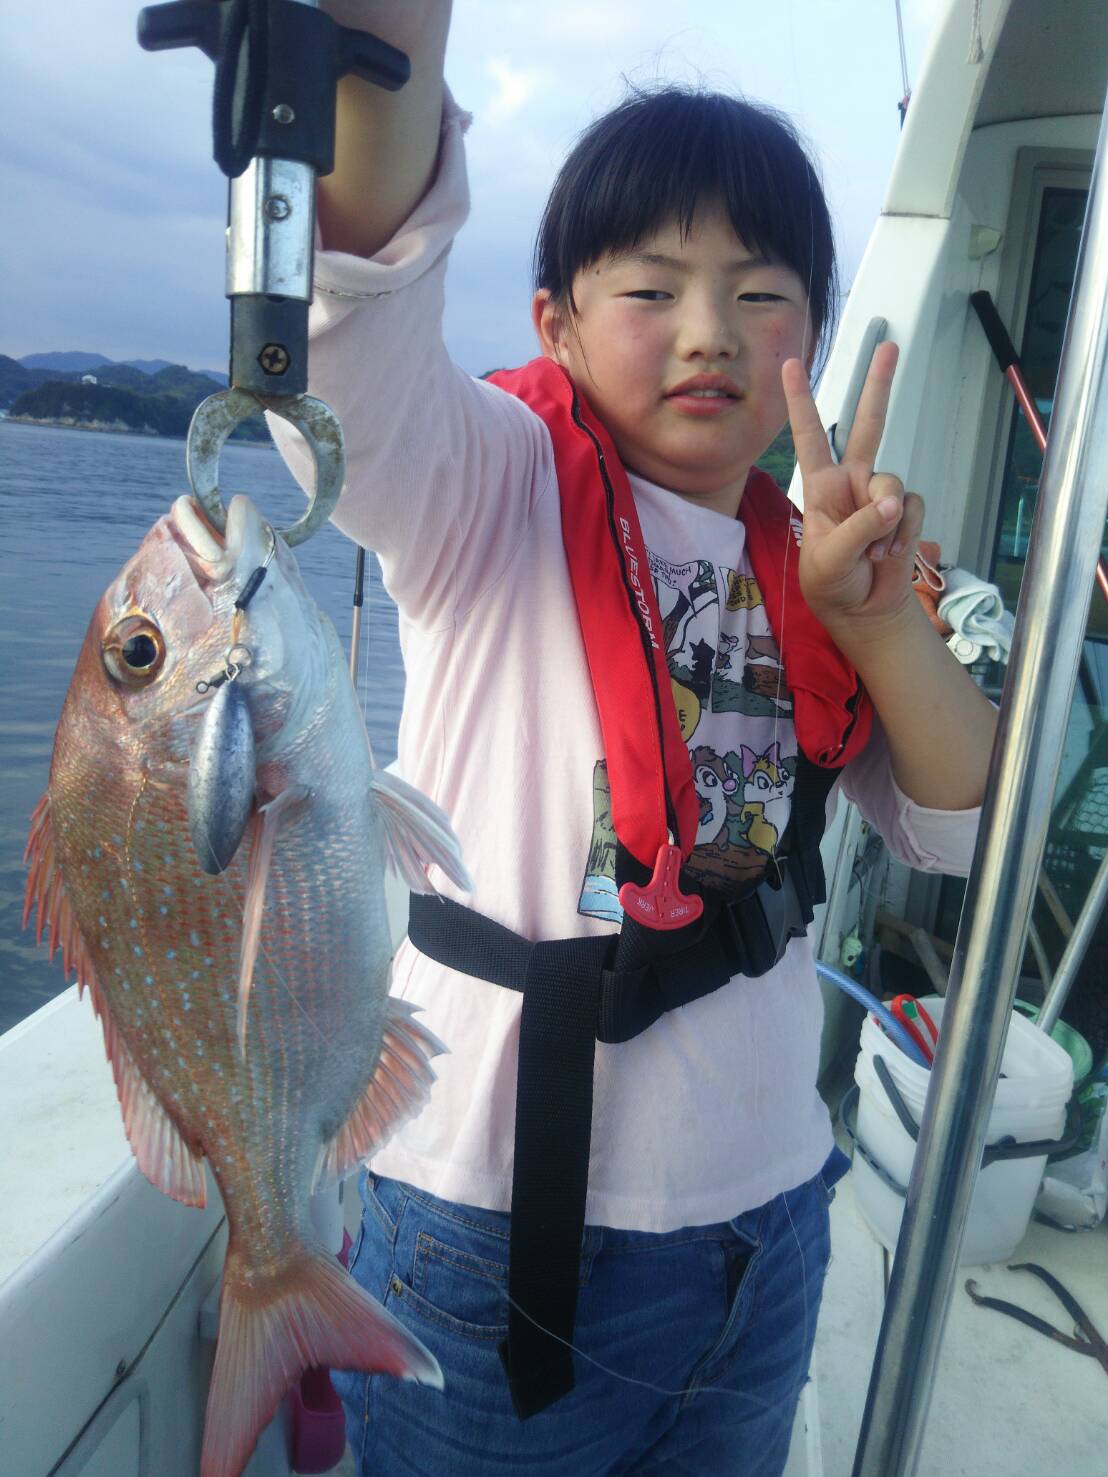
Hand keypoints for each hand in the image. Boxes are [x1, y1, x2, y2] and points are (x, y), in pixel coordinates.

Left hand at [782, 343, 923, 638]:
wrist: (863, 611)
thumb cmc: (832, 584)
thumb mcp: (828, 560)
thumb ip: (857, 529)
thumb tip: (892, 504)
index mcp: (820, 486)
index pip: (809, 436)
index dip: (800, 401)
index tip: (790, 364)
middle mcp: (851, 482)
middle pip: (867, 425)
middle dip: (879, 386)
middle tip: (890, 346)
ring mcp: (878, 495)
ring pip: (891, 484)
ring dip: (884, 523)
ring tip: (871, 553)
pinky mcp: (903, 511)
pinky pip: (911, 508)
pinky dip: (903, 535)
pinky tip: (889, 555)